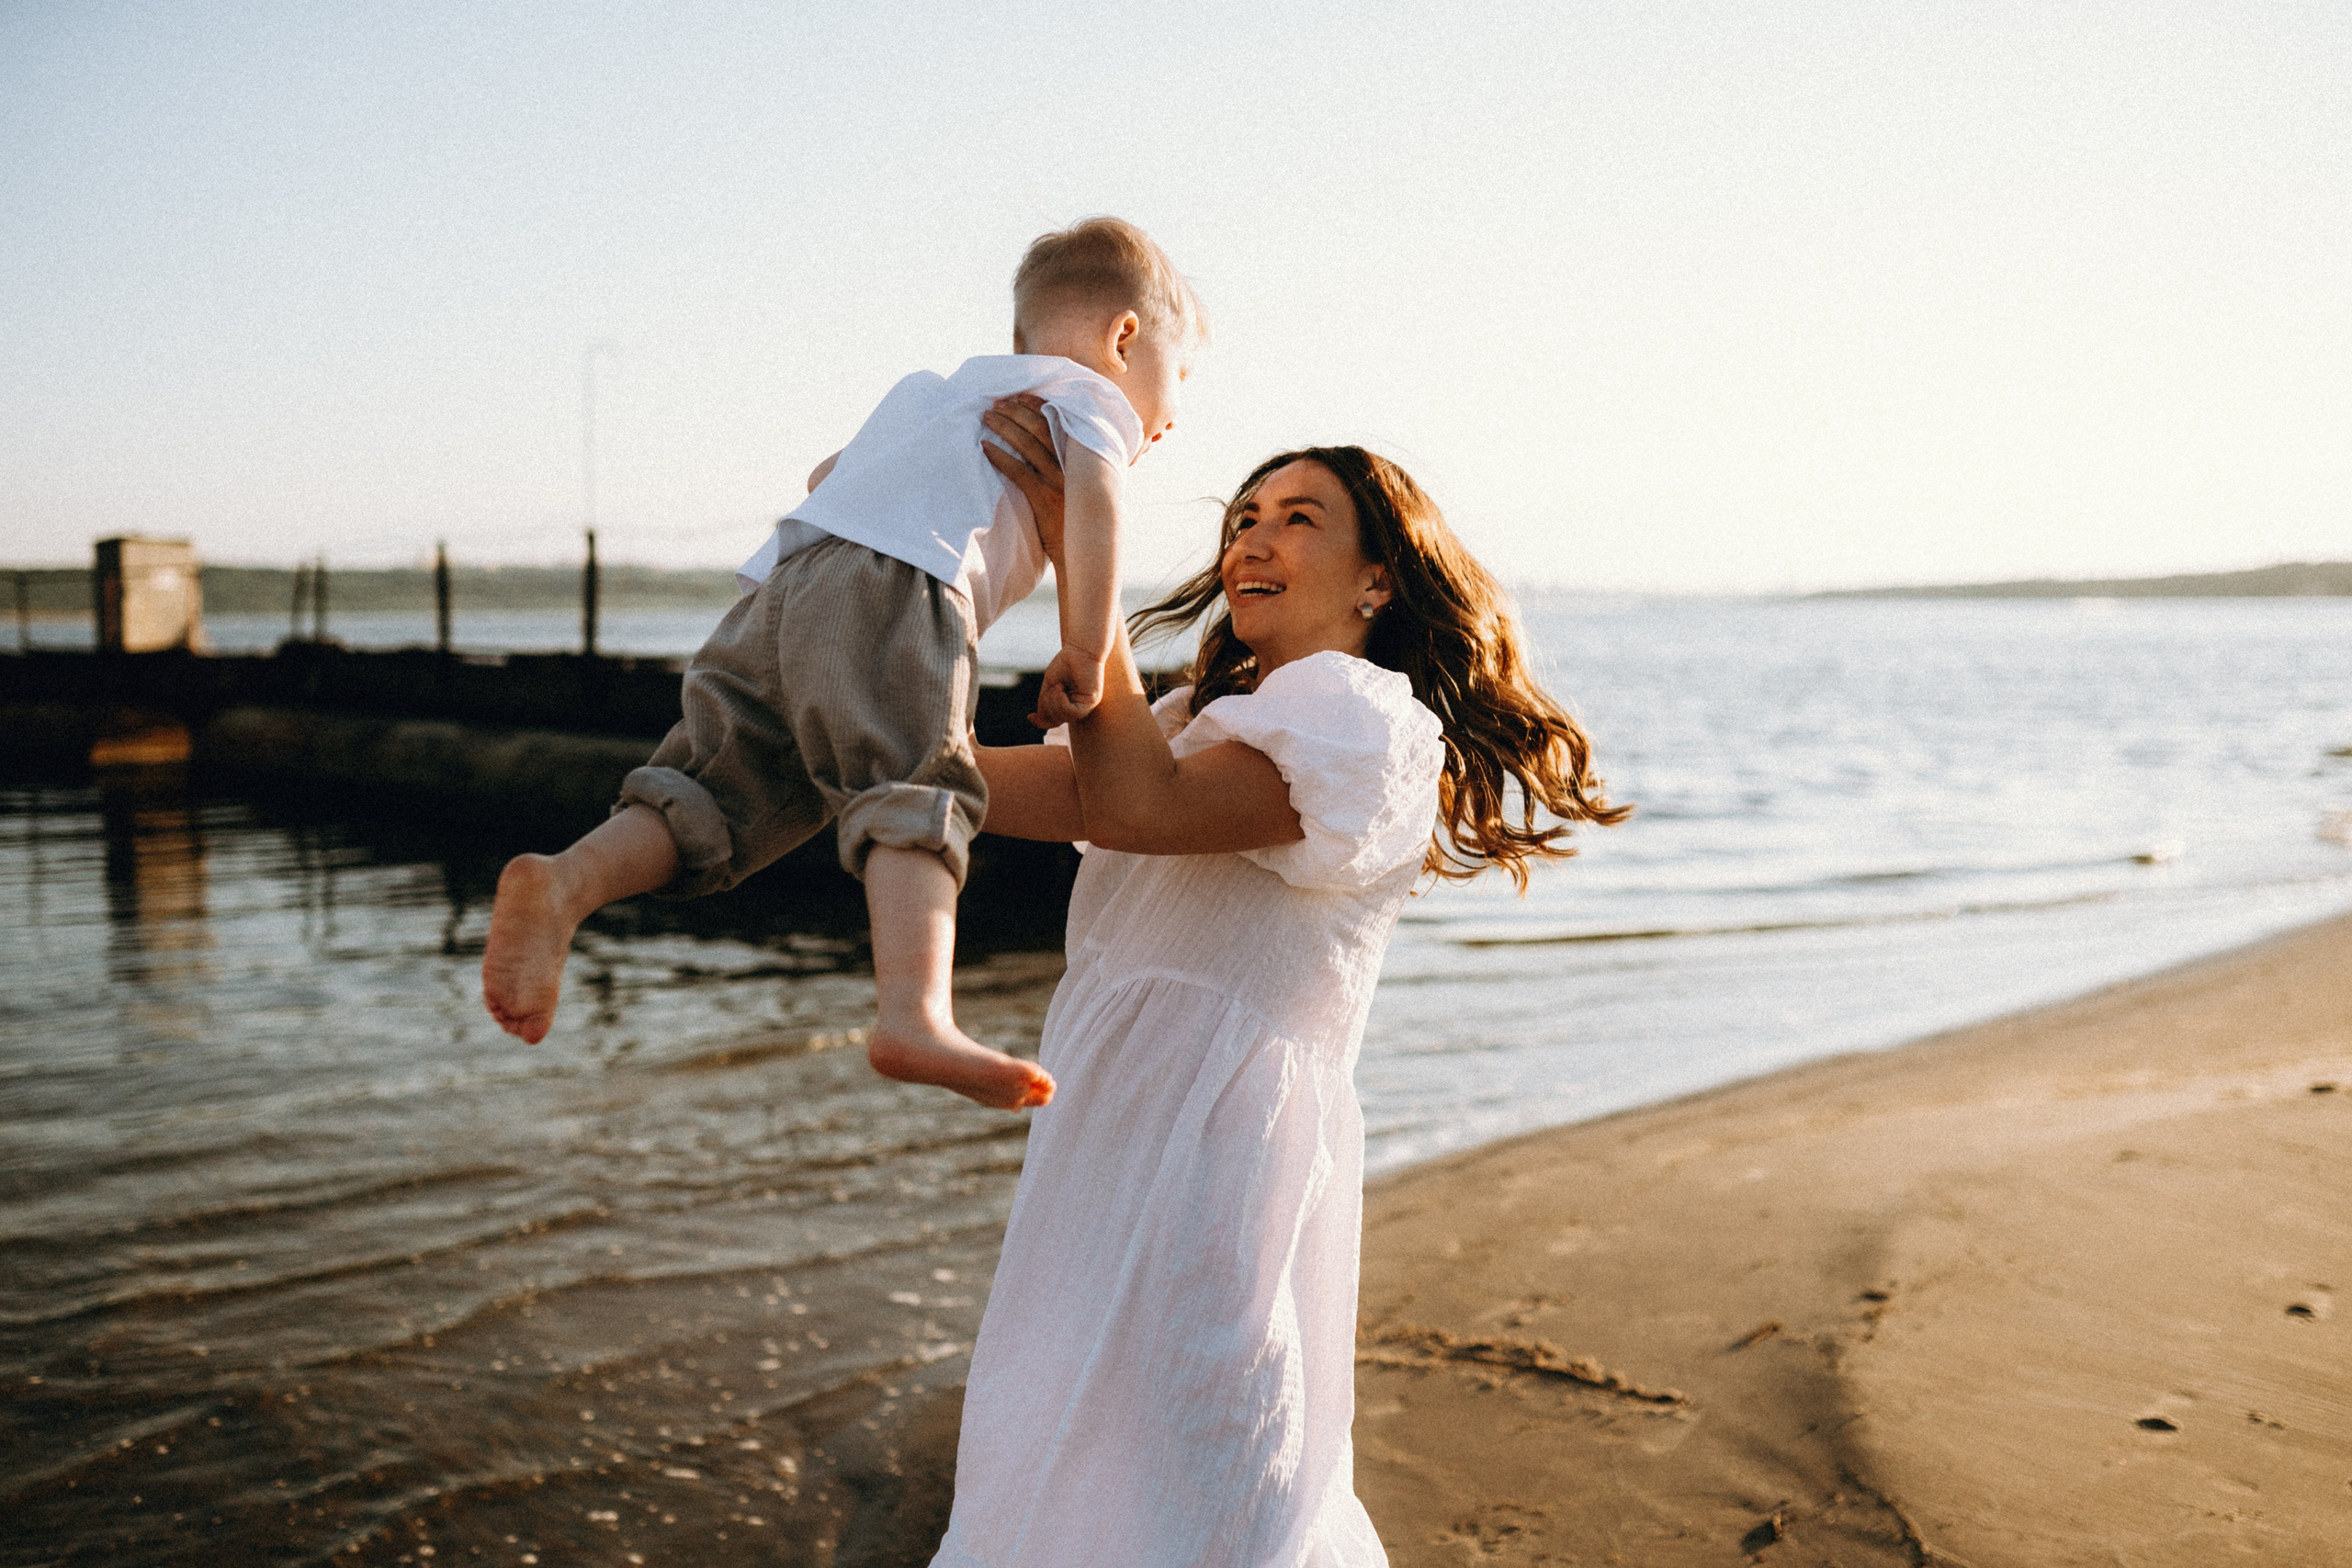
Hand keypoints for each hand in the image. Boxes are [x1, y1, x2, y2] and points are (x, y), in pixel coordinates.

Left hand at [982, 394, 1065, 567]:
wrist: (1082, 552)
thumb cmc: (1079, 519)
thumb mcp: (1084, 486)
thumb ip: (1074, 464)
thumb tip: (1058, 443)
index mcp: (1082, 458)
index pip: (1060, 421)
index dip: (1038, 406)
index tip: (1020, 396)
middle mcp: (1072, 466)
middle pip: (1040, 428)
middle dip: (1016, 412)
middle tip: (997, 402)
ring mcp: (1058, 481)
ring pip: (1028, 445)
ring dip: (1005, 427)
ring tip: (987, 416)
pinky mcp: (1044, 498)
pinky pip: (1018, 471)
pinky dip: (1000, 457)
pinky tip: (985, 446)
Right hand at [1034, 646, 1103, 728]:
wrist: (1080, 649)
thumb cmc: (1066, 664)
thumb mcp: (1051, 685)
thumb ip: (1046, 701)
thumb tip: (1039, 718)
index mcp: (1069, 704)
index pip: (1055, 721)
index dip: (1041, 722)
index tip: (1029, 716)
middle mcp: (1078, 707)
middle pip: (1057, 720)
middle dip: (1047, 705)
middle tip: (1052, 688)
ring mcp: (1086, 705)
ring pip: (1064, 718)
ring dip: (1054, 703)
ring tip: (1058, 687)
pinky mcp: (1092, 701)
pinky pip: (1073, 713)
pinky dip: (1062, 703)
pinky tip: (1061, 690)